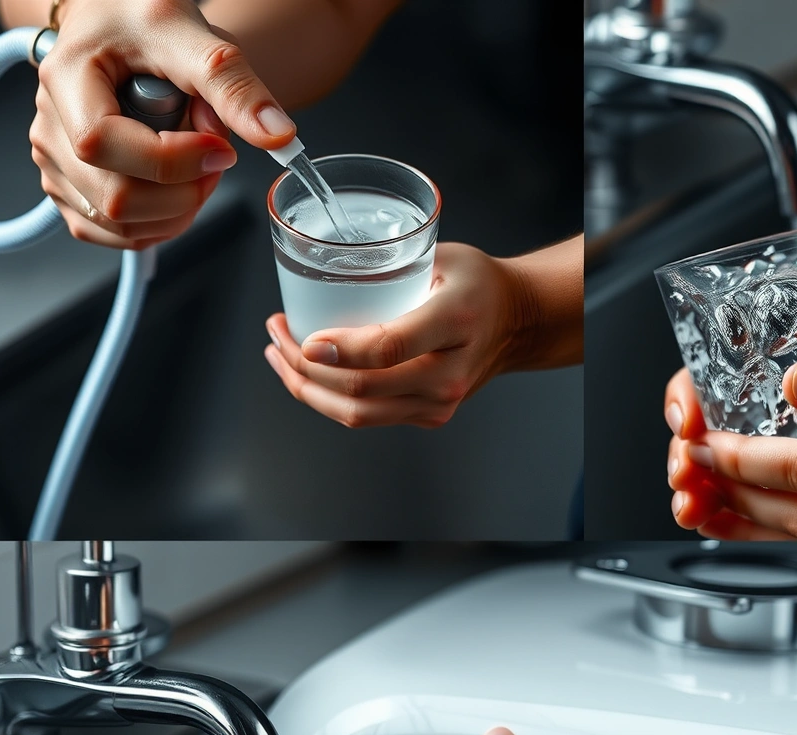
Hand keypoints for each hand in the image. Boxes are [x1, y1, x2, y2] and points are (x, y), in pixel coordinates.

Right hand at [29, 0, 294, 247]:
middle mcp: (50, 129)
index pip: (105, 147)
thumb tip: (278, 135)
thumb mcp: (191, 34)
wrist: (117, 23)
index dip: (174, 160)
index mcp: (67, 82)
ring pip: (120, 225)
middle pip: (116, 199)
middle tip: (214, 153)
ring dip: (179, 208)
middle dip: (186, 190)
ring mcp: (56, 164)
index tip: (220, 146)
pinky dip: (161, 223)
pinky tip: (177, 187)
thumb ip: (234, 85)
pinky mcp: (71, 189)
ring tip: (194, 160)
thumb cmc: (140, 20)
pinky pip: (116, 234)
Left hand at [265, 244, 537, 428]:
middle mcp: (450, 373)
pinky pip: (369, 417)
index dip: (336, 348)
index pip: (387, 347)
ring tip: (281, 357)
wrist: (519, 321)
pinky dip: (330, 399)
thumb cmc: (477, 283)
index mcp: (456, 321)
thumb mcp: (440, 256)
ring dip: (308, 390)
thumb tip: (320, 280)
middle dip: (304, 368)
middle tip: (278, 336)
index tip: (301, 336)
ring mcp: (441, 402)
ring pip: (358, 413)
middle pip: (361, 390)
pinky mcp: (432, 415)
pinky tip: (310, 374)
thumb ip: (389, 268)